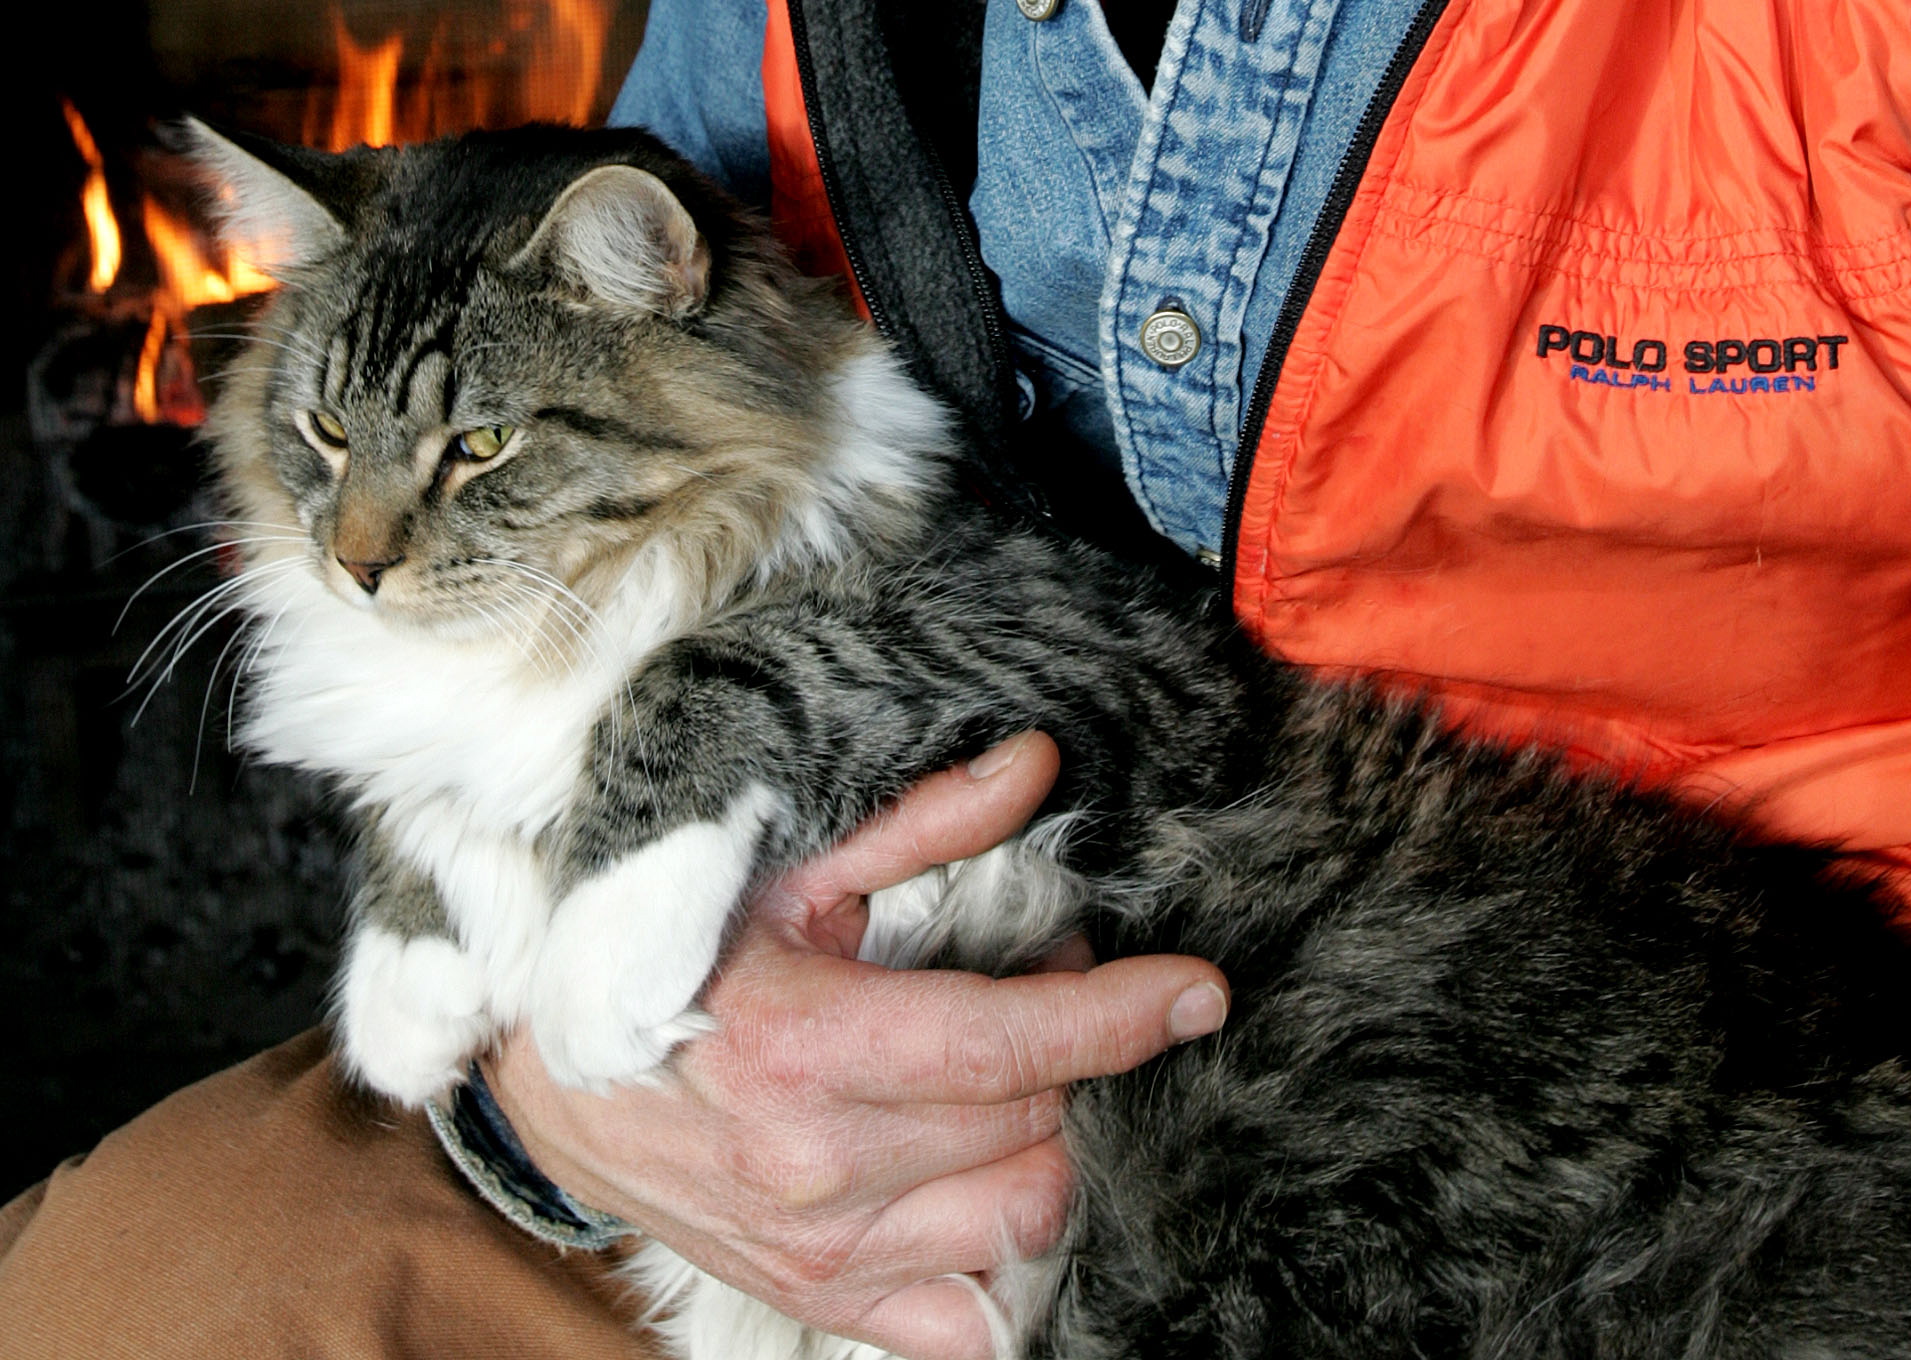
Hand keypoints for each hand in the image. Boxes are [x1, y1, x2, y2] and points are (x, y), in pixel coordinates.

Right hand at [489, 732, 1228, 1359]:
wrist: (556, 1075)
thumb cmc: (672, 953)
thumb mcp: (786, 867)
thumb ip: (922, 820)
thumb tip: (1036, 764)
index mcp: (806, 1049)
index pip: (1008, 1048)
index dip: (1119, 1015)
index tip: (1198, 989)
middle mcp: (818, 1169)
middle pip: (1033, 1130)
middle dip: (1083, 1052)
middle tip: (1062, 984)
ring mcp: (824, 1252)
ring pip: (1022, 1220)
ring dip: (1060, 1143)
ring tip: (1031, 1074)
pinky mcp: (825, 1301)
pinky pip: (969, 1324)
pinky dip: (1016, 1262)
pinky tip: (1012, 1183)